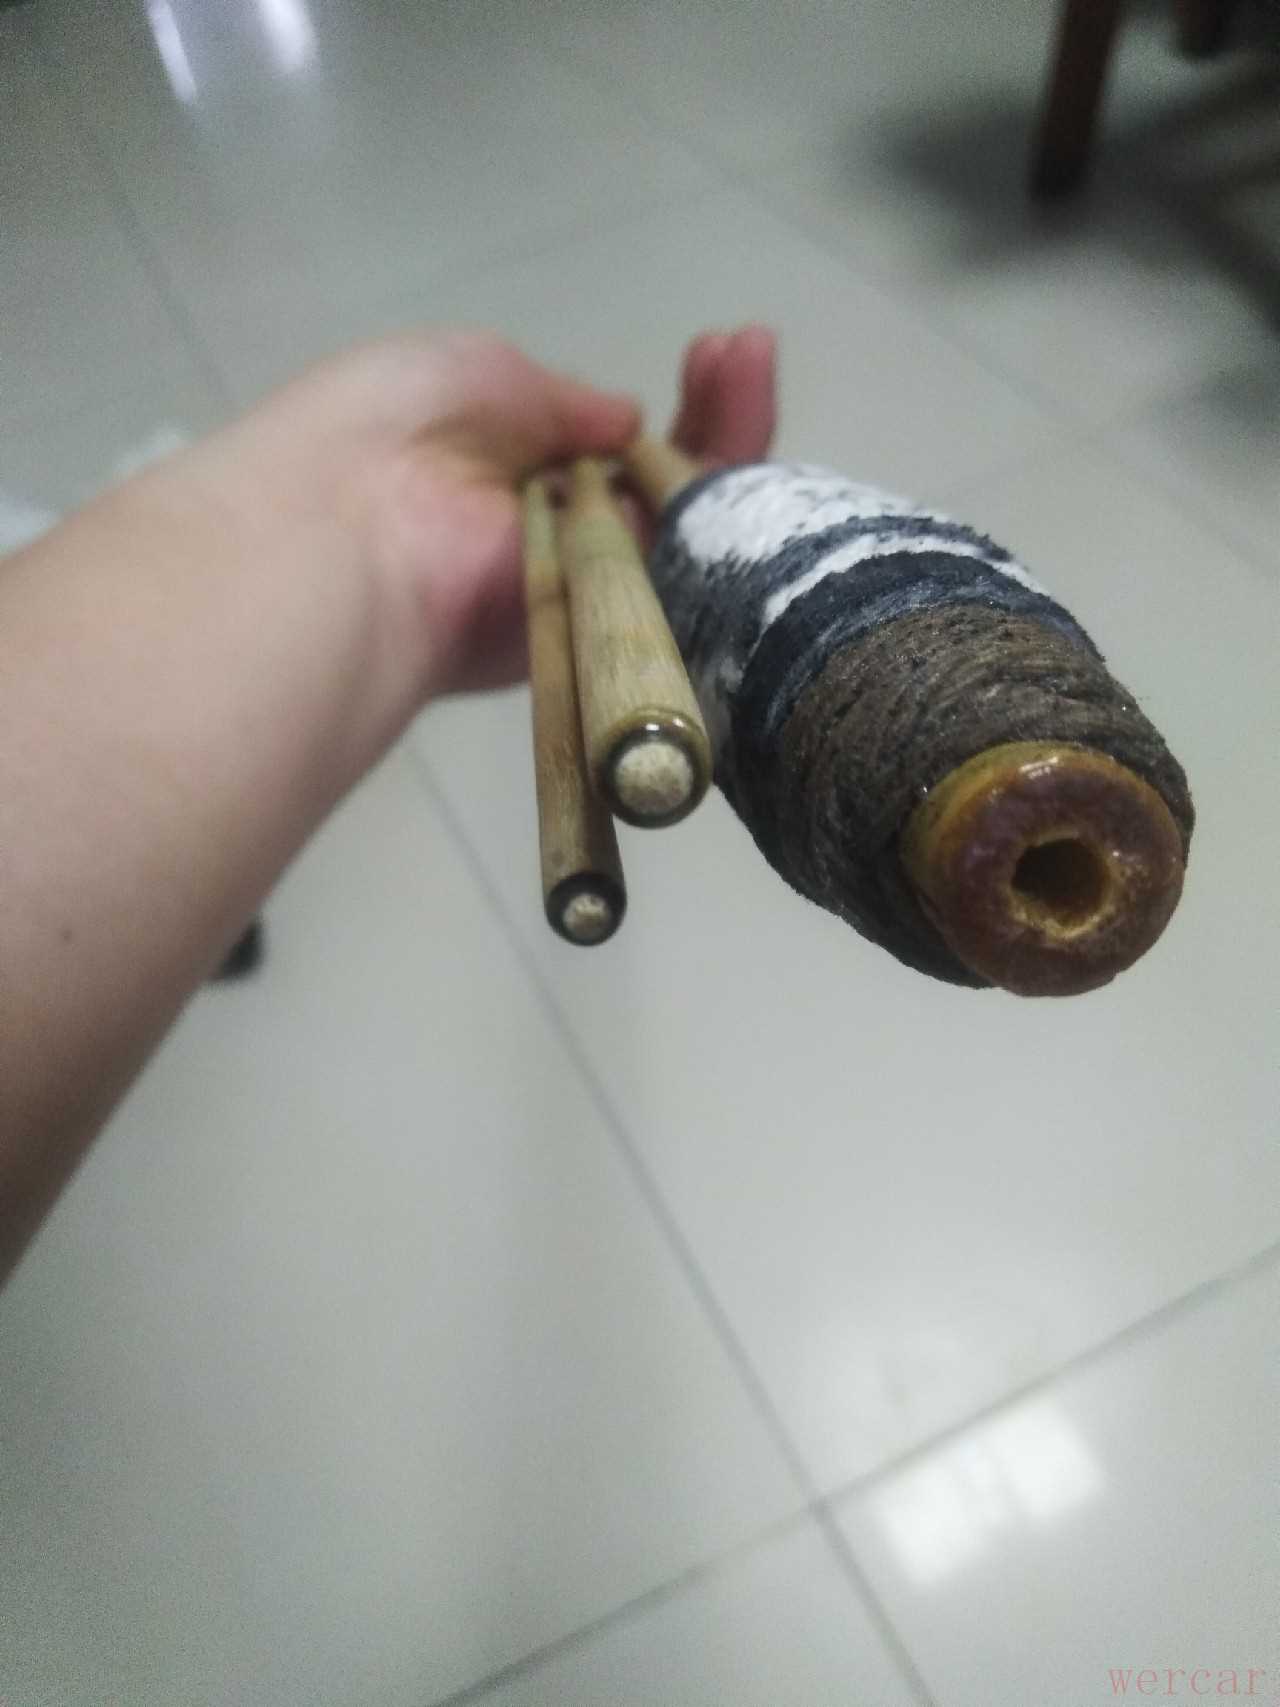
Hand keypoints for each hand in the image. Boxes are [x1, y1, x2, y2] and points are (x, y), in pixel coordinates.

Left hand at [220, 324, 776, 702]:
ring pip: (691, 519)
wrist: (356, 523)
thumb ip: (564, 399)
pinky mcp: (615, 624)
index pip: (613, 445)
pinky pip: (690, 566)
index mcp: (512, 468)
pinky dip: (725, 495)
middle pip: (665, 482)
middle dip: (713, 412)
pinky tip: (744, 415)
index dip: (662, 399)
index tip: (705, 348)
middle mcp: (556, 530)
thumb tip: (626, 418)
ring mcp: (590, 580)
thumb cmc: (398, 428)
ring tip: (749, 357)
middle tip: (743, 350)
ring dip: (733, 434)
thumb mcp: (482, 370)